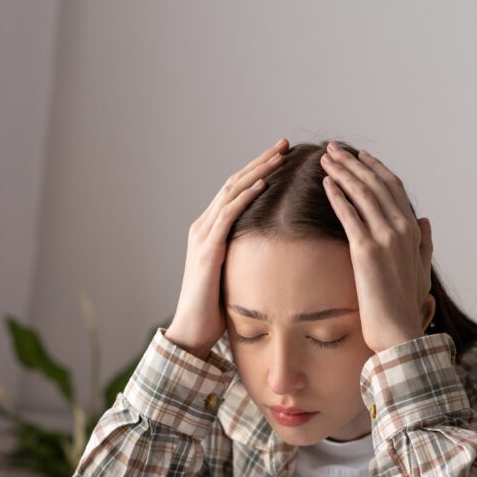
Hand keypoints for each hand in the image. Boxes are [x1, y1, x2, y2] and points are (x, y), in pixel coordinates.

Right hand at [166, 139, 288, 358]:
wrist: (191, 332)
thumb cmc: (215, 310)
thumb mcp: (235, 276)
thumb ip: (247, 258)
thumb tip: (274, 255)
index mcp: (210, 231)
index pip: (236, 191)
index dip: (258, 171)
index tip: (282, 157)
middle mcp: (203, 226)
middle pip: (235, 183)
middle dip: (261, 162)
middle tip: (284, 144)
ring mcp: (203, 235)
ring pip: (232, 192)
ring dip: (257, 171)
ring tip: (279, 155)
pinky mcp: (208, 249)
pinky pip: (228, 215)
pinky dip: (245, 196)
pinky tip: (263, 183)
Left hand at [321, 142, 434, 352]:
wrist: (400, 332)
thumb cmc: (407, 306)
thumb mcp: (422, 269)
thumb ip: (424, 242)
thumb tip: (425, 220)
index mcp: (413, 230)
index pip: (393, 188)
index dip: (375, 168)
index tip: (359, 155)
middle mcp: (402, 228)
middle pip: (376, 184)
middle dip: (354, 162)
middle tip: (334, 148)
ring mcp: (385, 238)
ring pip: (362, 194)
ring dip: (343, 172)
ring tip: (326, 158)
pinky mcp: (366, 251)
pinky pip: (350, 215)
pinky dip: (338, 196)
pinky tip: (326, 183)